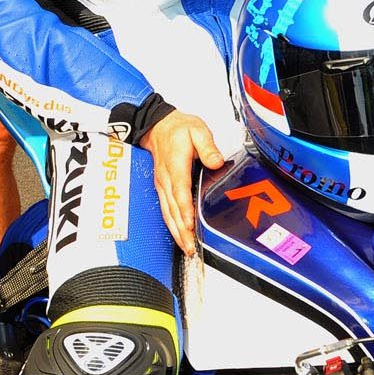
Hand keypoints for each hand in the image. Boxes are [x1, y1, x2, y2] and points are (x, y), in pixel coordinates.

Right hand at [142, 111, 225, 255]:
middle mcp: (166, 179)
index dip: (185, 209)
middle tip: (191, 248)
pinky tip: (179, 235)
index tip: (190, 224)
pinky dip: (171, 225)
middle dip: (181, 230)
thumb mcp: (197, 130)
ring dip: (176, 232)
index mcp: (175, 165)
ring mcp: (162, 185)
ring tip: (187, 248)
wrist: (156, 126)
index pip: (180, 191)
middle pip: (173, 209)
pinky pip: (165, 210)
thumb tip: (216, 161)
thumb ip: (207, 146)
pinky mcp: (162, 188)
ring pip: (167, 213)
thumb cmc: (177, 129)